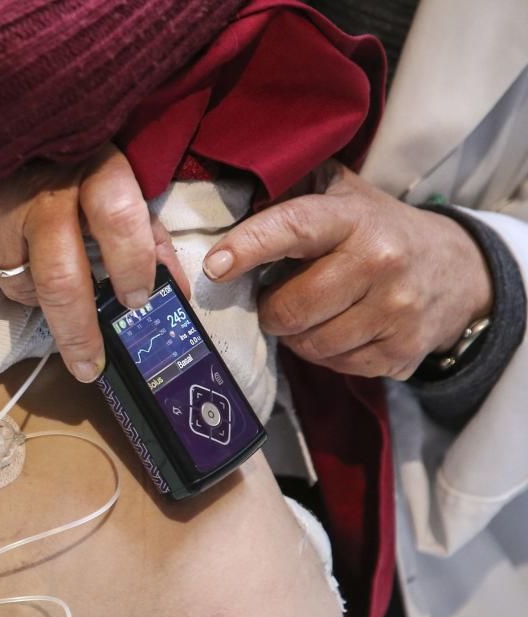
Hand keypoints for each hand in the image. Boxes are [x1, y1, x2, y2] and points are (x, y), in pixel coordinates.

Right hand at [0, 144, 187, 382]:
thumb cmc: (52, 156)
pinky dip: (2, 273)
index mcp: (85, 165)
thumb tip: (174, 288)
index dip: (133, 264)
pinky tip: (1, 240)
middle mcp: (34, 193)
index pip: (116, 218)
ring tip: (35, 255)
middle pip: (61, 279)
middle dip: (79, 333)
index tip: (137, 301)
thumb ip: (140, 227)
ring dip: (37, 291)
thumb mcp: (103, 171)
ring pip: (23, 287)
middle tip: (90, 366)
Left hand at [202, 163, 492, 379]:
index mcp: (355, 217)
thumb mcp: (342, 195)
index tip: (215, 266)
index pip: (294, 228)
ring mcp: (395, 311)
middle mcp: (381, 262)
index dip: (249, 246)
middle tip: (274, 298)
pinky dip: (323, 353)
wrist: (458, 269)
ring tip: (309, 312)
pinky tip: (336, 329)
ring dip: (294, 334)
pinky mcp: (402, 351)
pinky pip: (335, 365)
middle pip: (293, 307)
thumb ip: (290, 192)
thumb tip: (225, 202)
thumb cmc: (377, 229)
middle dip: (269, 309)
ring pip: (310, 343)